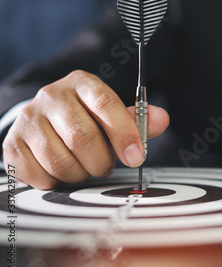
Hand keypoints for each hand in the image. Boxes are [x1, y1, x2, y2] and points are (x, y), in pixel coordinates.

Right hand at [2, 70, 169, 189]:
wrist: (44, 123)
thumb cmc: (87, 120)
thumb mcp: (113, 116)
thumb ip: (138, 120)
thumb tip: (162, 118)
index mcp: (82, 83)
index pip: (105, 104)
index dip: (124, 134)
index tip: (137, 157)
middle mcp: (51, 96)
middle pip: (82, 137)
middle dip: (101, 161)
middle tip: (106, 167)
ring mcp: (28, 120)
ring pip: (60, 161)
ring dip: (80, 174)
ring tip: (84, 167)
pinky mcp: (12, 145)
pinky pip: (41, 176)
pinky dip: (58, 182)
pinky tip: (62, 171)